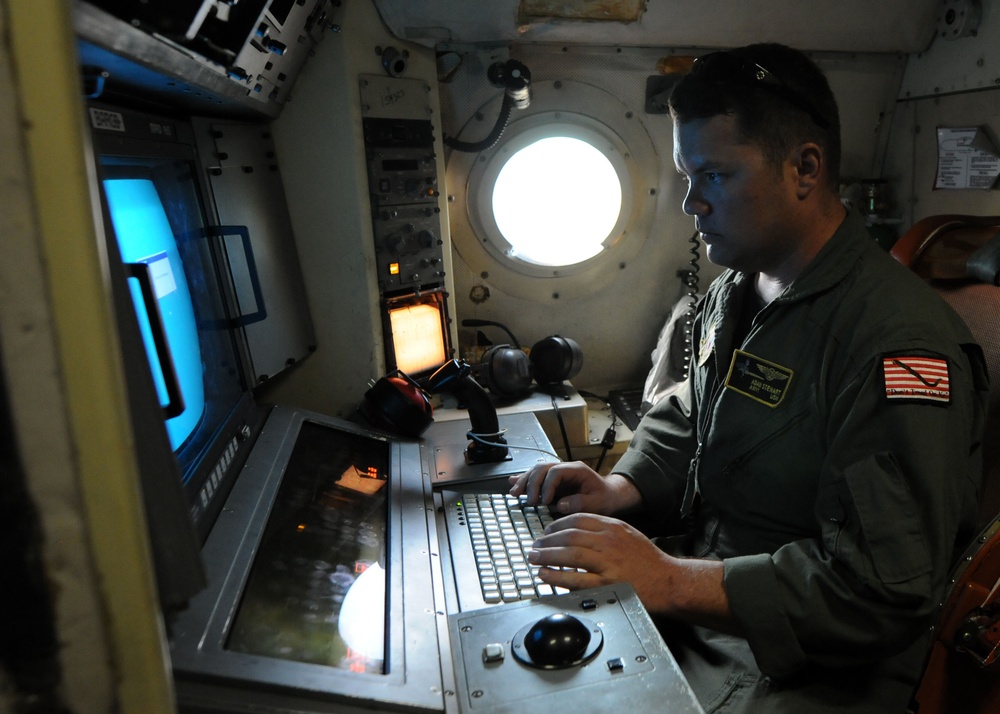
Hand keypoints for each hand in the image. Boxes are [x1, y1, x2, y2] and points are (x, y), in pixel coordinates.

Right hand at [507, 461, 641, 515]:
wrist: (609, 495)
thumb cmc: (604, 498)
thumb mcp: (597, 503)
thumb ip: (580, 503)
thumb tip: (561, 504)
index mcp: (577, 470)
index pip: (556, 471)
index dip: (547, 485)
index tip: (545, 502)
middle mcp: (565, 468)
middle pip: (542, 468)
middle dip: (531, 483)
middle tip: (528, 501)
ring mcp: (558, 473)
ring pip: (536, 470)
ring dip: (524, 481)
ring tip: (514, 493)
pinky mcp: (552, 481)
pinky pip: (536, 477)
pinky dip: (524, 480)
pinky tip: (512, 484)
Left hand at [528, 513, 735, 629]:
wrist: (669, 581)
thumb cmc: (648, 560)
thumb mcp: (627, 533)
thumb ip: (604, 530)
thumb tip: (577, 531)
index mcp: (613, 527)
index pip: (578, 519)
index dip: (557, 525)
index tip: (546, 531)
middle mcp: (609, 542)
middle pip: (569, 536)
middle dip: (547, 540)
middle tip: (535, 545)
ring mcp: (608, 563)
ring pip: (570, 555)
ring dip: (547, 556)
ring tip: (534, 557)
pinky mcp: (607, 584)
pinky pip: (576, 579)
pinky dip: (557, 576)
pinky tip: (545, 574)